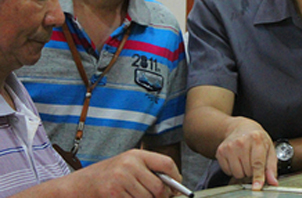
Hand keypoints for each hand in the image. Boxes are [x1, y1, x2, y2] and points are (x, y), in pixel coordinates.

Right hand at [65, 149, 180, 196]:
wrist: (78, 186)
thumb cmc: (106, 177)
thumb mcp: (128, 166)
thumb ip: (148, 171)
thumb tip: (173, 186)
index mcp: (136, 155)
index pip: (166, 164)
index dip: (175, 178)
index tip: (177, 187)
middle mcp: (129, 164)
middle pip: (160, 187)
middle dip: (162, 197)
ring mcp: (120, 179)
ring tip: (136, 196)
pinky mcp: (113, 193)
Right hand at [216, 117, 277, 190]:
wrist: (241, 128)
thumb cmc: (257, 139)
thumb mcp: (269, 149)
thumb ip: (271, 167)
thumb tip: (273, 181)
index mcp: (256, 139)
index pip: (257, 163)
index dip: (258, 177)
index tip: (257, 187)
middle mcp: (241, 141)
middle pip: (247, 171)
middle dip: (251, 171)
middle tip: (252, 161)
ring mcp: (229, 146)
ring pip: (237, 173)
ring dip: (242, 171)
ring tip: (244, 160)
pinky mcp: (220, 151)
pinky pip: (228, 171)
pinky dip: (233, 169)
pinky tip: (236, 159)